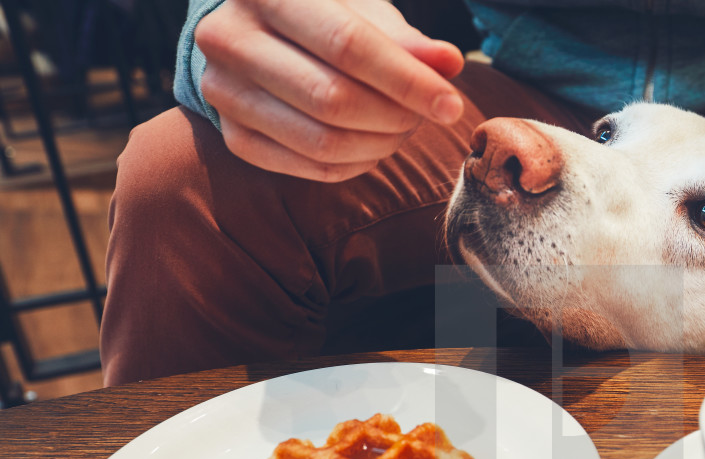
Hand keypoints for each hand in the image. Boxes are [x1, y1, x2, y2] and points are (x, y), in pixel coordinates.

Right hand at [194, 0, 464, 180]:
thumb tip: (449, 63)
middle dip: (395, 117)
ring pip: (321, 142)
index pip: (347, 46)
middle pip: (333, 100)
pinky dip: (355, 165)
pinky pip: (309, 167)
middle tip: (425, 116)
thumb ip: (404, 39)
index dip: (406, 81)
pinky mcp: (233, 136)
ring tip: (403, 129)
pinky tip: (374, 146)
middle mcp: (230, 39)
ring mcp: (224, 92)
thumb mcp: (361, 11)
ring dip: (379, 145)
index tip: (451, 105)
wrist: (250, 31)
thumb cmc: (320, 14)